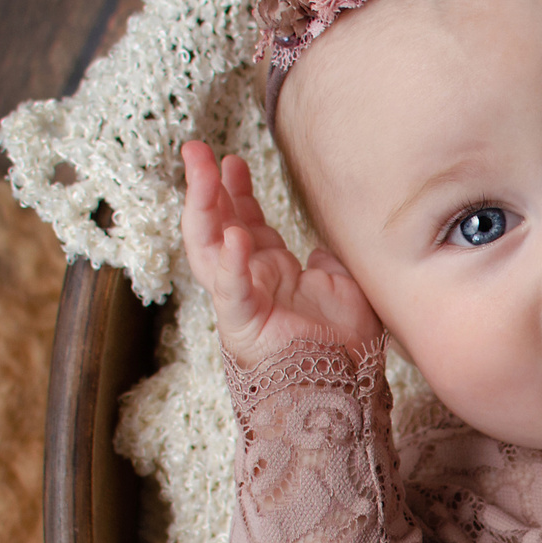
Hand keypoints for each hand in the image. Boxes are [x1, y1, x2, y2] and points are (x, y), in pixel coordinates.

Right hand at [179, 140, 378, 362]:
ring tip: (203, 176)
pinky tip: (233, 238)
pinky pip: (232, 292)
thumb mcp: (344, 287)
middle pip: (217, 226)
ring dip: (204, 211)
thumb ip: (329, 263)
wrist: (346, 391)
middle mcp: (251, 282)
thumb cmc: (344, 347)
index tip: (233, 159)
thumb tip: (320, 248)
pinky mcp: (245, 326)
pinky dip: (231, 265)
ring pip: (210, 250)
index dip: (236, 191)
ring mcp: (243, 302)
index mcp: (272, 272)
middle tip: (195, 151)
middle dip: (205, 187)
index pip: (245, 222)